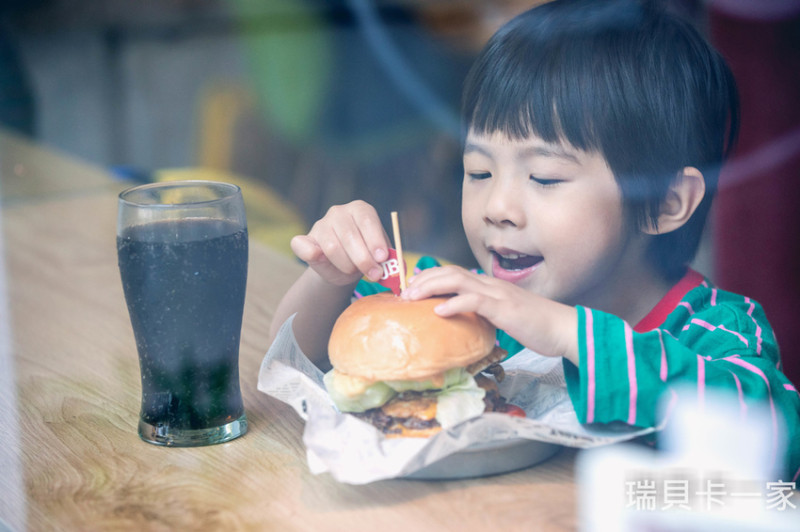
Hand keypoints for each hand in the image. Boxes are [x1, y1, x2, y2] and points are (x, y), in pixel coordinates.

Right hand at [290, 200, 390, 286]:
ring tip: (354, 272)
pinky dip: (312, 255)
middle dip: (364, 259)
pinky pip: (304, 247)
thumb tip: (392, 264)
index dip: (375, 240)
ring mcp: (320, 224)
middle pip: (350, 236)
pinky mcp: (304, 240)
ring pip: (333, 247)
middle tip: (375, 274)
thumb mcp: (379, 254)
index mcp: (360, 209)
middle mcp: (339, 212)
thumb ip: (387, 257)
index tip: (382, 258)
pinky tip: (322, 261)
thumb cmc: (365, 256)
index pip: (367, 220)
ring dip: (347, 265)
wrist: (342, 268)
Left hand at [403, 265, 578, 363]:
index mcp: (491, 286)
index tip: (412, 286)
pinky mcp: (504, 308)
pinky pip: (475, 301)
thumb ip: (486, 314)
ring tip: (412, 297)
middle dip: (424, 279)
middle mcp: (491, 285)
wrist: (564, 328)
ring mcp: (498, 294)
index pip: (456, 273)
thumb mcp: (505, 317)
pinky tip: (438, 311)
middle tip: (404, 291)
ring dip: (431, 287)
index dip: (432, 276)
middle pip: (451, 272)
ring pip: (458, 280)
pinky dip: (454, 304)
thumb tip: (467, 322)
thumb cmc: (537, 326)